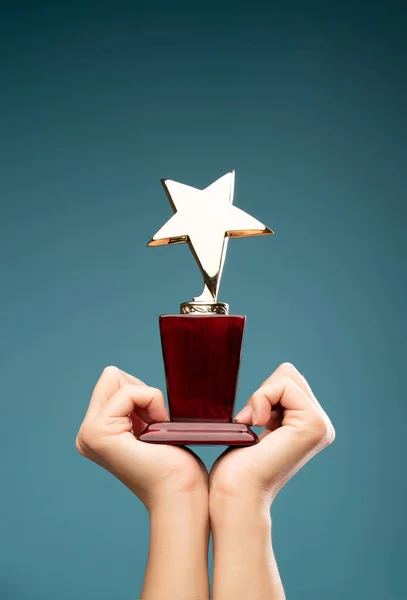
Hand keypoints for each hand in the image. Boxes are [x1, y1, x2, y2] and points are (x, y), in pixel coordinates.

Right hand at [76, 366, 207, 510]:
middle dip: (141, 393)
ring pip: (118, 379)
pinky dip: (151, 402)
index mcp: (97, 431)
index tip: (155, 423)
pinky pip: (129, 392)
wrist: (181, 495)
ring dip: (147, 399)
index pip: (113, 379)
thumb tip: (117, 374)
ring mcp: (89, 434)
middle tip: (155, 427)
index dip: (142, 393)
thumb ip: (132, 404)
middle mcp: (86, 433)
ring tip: (154, 433)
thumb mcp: (149, 425)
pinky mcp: (99, 434)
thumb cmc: (175, 466)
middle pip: (112, 375)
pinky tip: (156, 431)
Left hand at [210, 362, 334, 508]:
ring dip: (260, 397)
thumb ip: (270, 402)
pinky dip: (261, 399)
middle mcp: (322, 425)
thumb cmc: (235, 468)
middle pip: (288, 373)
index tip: (249, 423)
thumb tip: (280, 373)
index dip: (261, 394)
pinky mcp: (314, 425)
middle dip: (262, 392)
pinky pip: (283, 385)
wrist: (235, 495)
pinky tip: (257, 426)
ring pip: (285, 376)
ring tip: (254, 428)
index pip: (285, 378)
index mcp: (309, 425)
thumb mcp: (255, 424)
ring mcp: (321, 425)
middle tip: (251, 425)